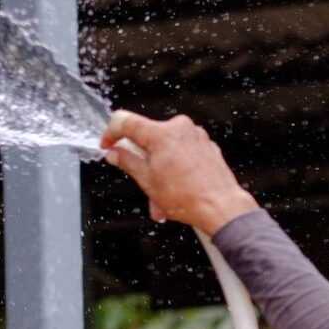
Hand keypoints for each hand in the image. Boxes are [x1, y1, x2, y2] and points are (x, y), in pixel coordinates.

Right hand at [101, 111, 258, 236]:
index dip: (110, 133)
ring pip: (164, 147)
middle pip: (147, 137)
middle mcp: (180, 128)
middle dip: (140, 160)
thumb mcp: (147, 181)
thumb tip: (116, 153)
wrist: (220, 207)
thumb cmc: (188, 197)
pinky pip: (181, 151)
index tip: (108, 145)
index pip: (125, 121)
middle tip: (138, 180)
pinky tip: (174, 188)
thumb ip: (127, 161)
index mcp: (161, 134)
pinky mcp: (206, 145)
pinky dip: (173, 167)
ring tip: (159, 195)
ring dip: (157, 169)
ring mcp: (196, 135)